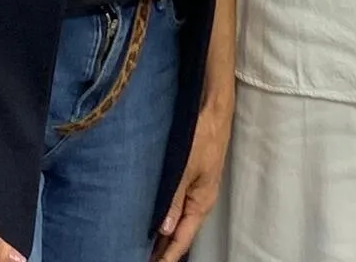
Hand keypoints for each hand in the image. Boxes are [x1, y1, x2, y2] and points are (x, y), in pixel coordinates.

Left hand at [152, 95, 230, 260]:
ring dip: (163, 234)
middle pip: (180, 232)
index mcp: (202, 201)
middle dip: (163, 249)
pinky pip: (178, 205)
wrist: (214, 108)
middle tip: (142, 258)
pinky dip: (166, 216)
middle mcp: (200, 199)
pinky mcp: (192, 178)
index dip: (167, 255)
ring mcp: (197, 189)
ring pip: (178, 219)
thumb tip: (163, 229)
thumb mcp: (185, 167)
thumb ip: (174, 198)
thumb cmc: (203, 134)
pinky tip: (154, 219)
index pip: (182, 238)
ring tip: (145, 247)